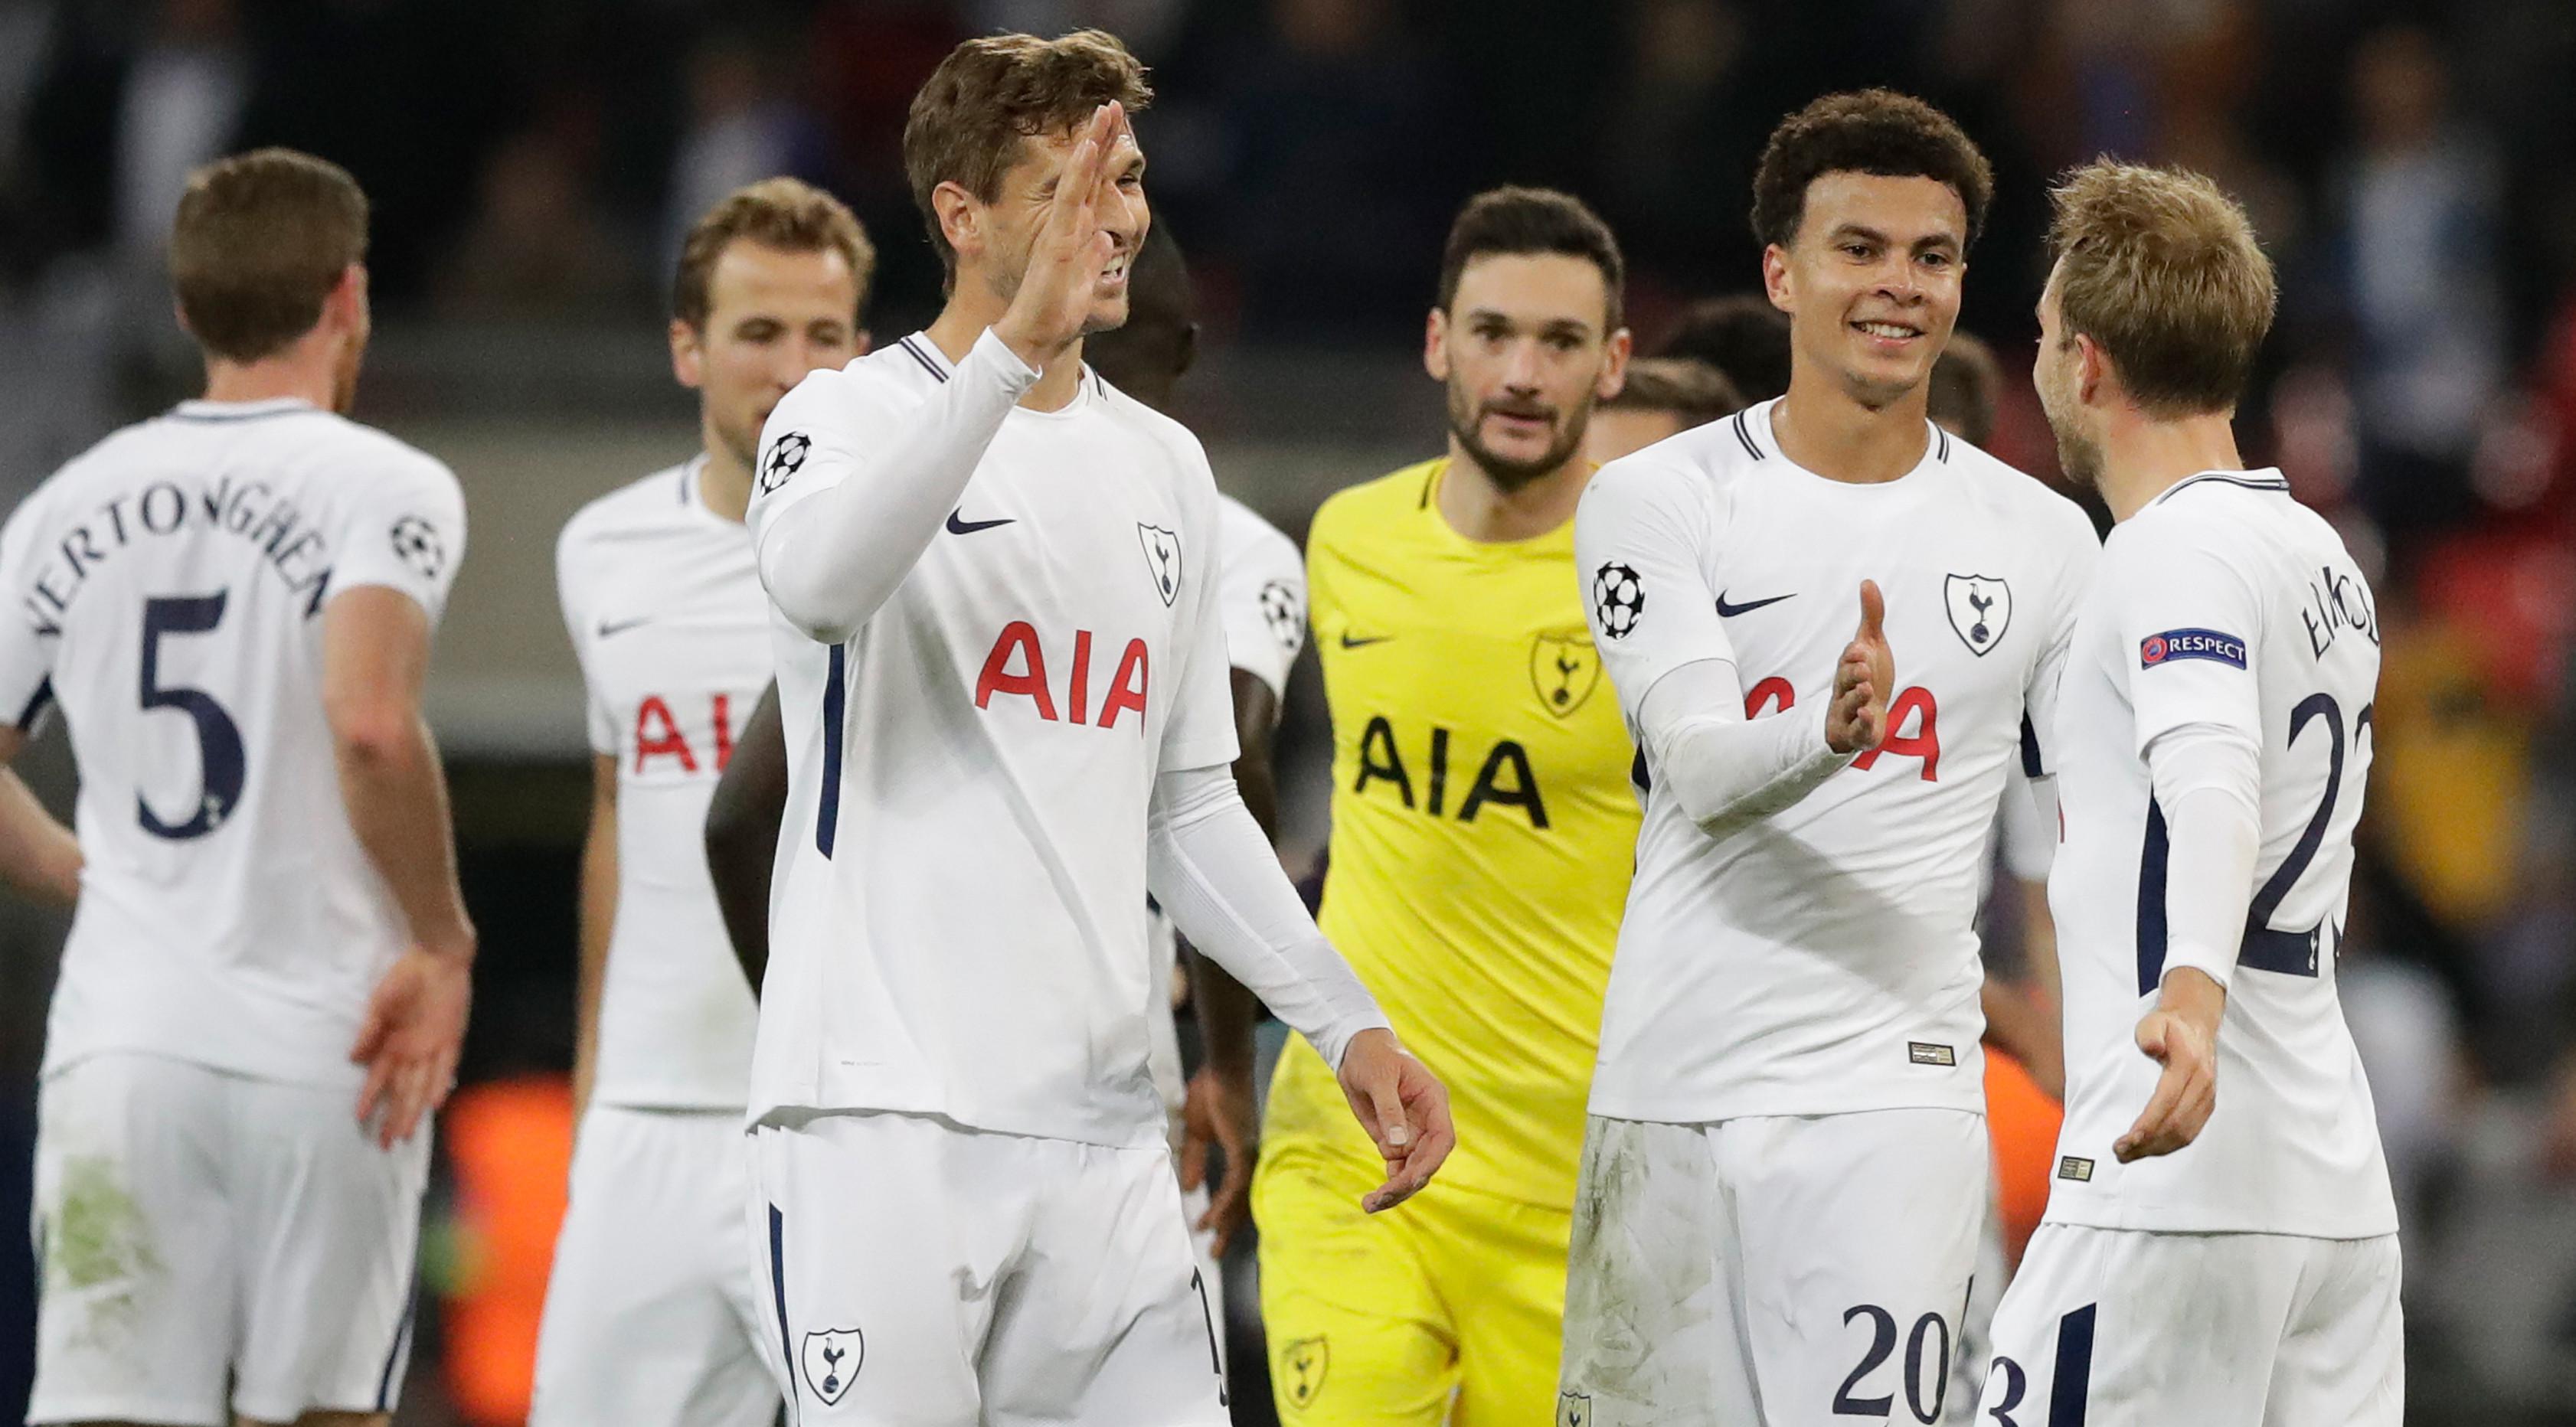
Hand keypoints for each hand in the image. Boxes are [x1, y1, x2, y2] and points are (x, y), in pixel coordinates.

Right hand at [350, 940, 474, 1148]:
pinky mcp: (452, 1038)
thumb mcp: (379, 1003)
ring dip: (414, 1109)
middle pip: (401, 1090)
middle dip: (393, 1117)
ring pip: (421, 1086)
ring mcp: (432, 1047)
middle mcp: (411, 1051)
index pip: (378, 1079)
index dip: (369, 1098)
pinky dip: (440, 1084)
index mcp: (391, 1043)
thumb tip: (353, 1058)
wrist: (436, 957)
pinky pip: (447, 1066)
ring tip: (406, 1133)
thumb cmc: (404, 978)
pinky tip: (435, 1104)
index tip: (358, 1118)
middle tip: (386, 1143)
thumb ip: (369, 1031)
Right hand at [992, 101, 1127, 367]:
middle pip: (1087, 172)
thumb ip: (1092, 259)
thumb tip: (1104, 241)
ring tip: (1105, 112)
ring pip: (1079, 177)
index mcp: (1075, 231)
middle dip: (1099, 137)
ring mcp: (1061, 229)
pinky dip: (1078, 173)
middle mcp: (1067, 223)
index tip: (1114, 128)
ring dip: (1092, 143)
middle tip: (1113, 104)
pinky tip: (1088, 149)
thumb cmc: (1057, 311)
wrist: (1036, 335)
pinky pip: (1069, 200)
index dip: (1103, 157)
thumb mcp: (1084, 281)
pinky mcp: (1057, 241)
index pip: (1093, 186)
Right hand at [1180, 1063, 1258, 1256]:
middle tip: (1215, 1252)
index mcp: (1240, 1154)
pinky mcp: (1243, 1148)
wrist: (1221, 1069)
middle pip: (1242, 1201)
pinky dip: (1224, 1202)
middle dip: (1229, 1228)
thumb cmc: (1210, 1094)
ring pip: (1241, 1198)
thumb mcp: (1195, 1133)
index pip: (1236, 1192)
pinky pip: (1236, 1183)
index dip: (1225, 1214)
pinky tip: (1212, 1217)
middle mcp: (1249, 1158)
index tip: (1211, 1233)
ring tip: (1213, 1241)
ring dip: (1226, 1221)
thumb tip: (1191, 1187)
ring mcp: (1248, 1154)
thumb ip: (1194, 1159)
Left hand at [1335, 1028, 1453, 1212]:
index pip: (1443, 1138)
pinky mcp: (1394, 1139)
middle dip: (1407, 1182)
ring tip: (1370, 1204)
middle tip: (1381, 1198)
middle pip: (1427, 1161)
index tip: (1409, 1179)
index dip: (1430, 1162)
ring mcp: (1412, 1132)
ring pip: (1412, 1169)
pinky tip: (1372, 1199)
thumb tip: (1398, 1147)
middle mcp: (1427, 1121)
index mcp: (1433, 1101)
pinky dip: (1387, 1184)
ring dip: (1396, 1190)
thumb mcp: (1379, 1078)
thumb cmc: (1372, 1056)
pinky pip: (1396, 1167)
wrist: (1355, 1050)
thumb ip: (1389, 1110)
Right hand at [1826, 580, 1892, 754]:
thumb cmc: (1869, 678)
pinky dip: (1862, 724)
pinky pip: (1857, 731)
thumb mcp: (1872, 645)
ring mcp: (1850, 713)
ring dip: (1857, 698)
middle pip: (1844, 682)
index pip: (1847, 661)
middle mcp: (1845, 691)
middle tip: (1865, 671)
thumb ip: (1871, 615)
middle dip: (1853, 676)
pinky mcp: (1859, 734)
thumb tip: (1867, 581)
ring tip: (1867, 690)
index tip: (1861, 649)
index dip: (1853, 656)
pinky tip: (1869, 715)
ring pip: (1849, 705)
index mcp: (1848, 669)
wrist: (1868, 716)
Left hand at [2116, 968, 2222, 1161]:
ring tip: (2132, 1154)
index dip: (2149, 1123)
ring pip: (2186, 1132)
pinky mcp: (2208, 1104)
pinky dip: (2172, 1144)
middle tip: (2121, 1151)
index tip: (2129, 1137)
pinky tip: (2152, 1148)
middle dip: (2149, 1141)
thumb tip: (2152, 1047)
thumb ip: (2150, 1033)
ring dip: (2159, 1147)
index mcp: (2188, 1065)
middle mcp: (2202, 1084)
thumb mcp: (2154, 1021)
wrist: (2196, 1025)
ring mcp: (2208, 1096)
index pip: (2167, 1101)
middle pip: (2176, 1122)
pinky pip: (2192, 1131)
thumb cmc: (2168, 1025)